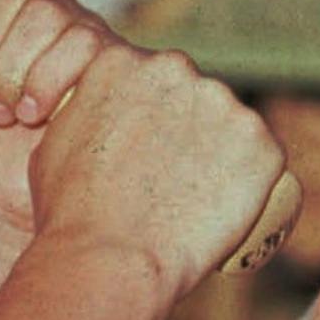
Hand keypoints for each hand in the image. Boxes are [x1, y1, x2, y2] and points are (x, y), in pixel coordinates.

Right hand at [29, 43, 285, 300]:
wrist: (109, 257)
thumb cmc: (70, 213)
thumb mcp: (54, 144)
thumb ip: (83, 114)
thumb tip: (97, 116)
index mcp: (122, 61)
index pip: (150, 80)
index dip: (153, 116)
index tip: (150, 150)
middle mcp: (176, 68)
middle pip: (193, 96)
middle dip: (191, 129)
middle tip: (177, 179)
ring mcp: (224, 105)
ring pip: (233, 126)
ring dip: (225, 153)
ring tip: (202, 200)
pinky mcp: (262, 144)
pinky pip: (266, 160)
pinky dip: (257, 182)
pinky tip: (235, 209)